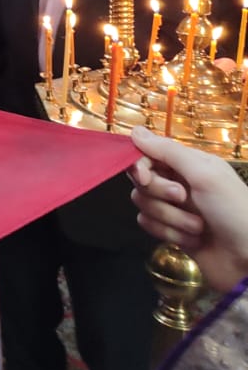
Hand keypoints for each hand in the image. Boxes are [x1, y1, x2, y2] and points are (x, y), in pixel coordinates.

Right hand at [128, 125, 247, 291]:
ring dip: (170, 218)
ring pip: (143, 204)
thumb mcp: (205, 175)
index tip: (144, 178)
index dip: (140, 166)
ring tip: (197, 227)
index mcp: (190, 164)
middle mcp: (179, 182)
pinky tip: (191, 239)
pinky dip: (168, 233)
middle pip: (142, 180)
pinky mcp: (170, 230)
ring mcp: (174, 208)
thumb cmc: (234, 212)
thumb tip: (135, 130)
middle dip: (160, 194)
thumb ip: (168, 151)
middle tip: (184, 199)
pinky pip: (147, 224)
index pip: (147, 155)